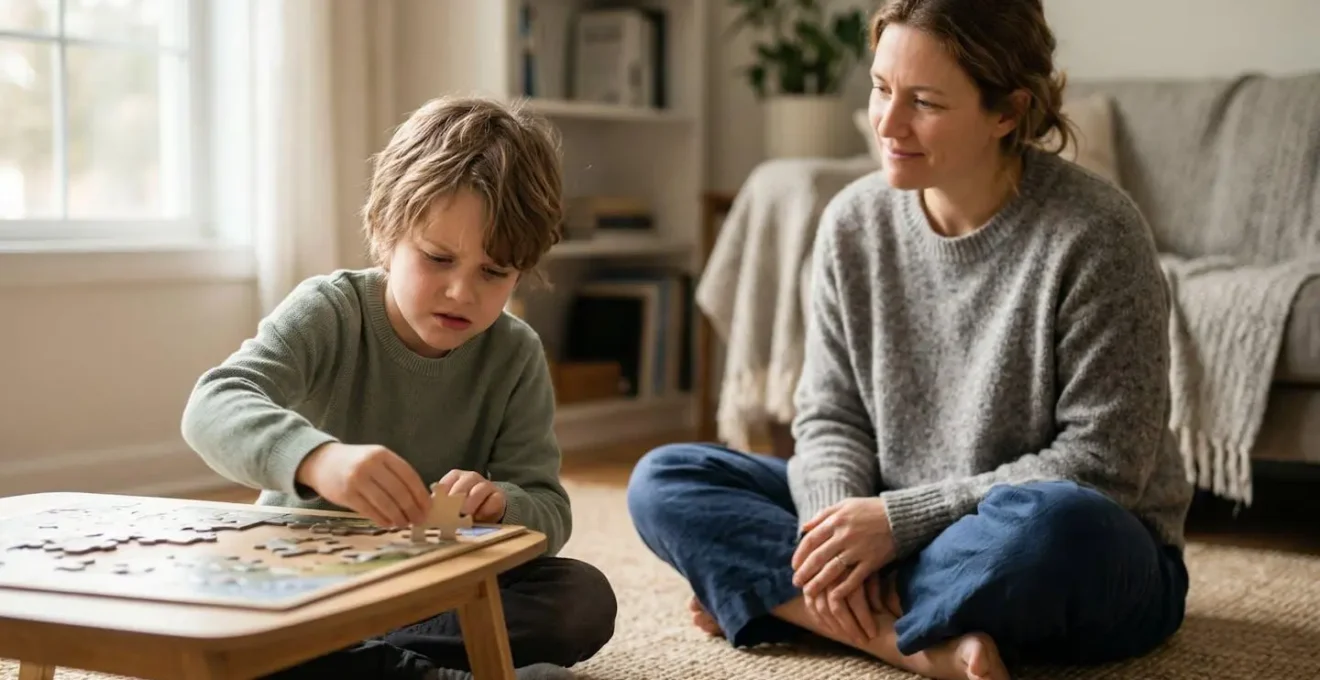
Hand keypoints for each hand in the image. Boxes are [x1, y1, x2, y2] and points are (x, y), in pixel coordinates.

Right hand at [296, 442, 430, 527]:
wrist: (322, 462)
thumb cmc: (356, 463)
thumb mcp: (376, 459)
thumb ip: (395, 473)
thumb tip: (418, 499)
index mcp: (382, 454)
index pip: (409, 475)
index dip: (420, 494)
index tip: (428, 507)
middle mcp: (370, 465)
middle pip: (399, 491)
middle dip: (412, 509)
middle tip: (419, 520)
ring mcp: (357, 479)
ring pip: (386, 503)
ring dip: (398, 517)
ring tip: (404, 524)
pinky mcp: (346, 494)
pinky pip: (370, 511)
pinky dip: (383, 520)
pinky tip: (389, 524)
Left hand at [435, 469, 506, 522]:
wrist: (487, 508)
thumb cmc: (463, 507)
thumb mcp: (449, 505)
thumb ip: (440, 506)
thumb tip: (427, 514)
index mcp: (455, 477)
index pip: (446, 482)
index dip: (441, 495)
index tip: (436, 508)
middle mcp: (471, 478)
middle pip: (465, 481)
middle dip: (457, 496)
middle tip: (451, 510)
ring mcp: (486, 485)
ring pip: (480, 489)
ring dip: (472, 502)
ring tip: (465, 514)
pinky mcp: (499, 496)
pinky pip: (494, 500)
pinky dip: (486, 510)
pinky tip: (480, 518)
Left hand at [791, 498, 896, 639]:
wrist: (901, 517)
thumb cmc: (871, 509)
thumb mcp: (845, 504)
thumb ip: (823, 515)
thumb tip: (804, 528)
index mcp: (836, 520)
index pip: (811, 540)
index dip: (800, 555)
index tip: (794, 566)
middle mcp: (844, 535)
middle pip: (818, 557)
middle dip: (804, 572)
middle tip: (796, 583)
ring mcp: (858, 549)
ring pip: (832, 570)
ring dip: (818, 583)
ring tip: (808, 593)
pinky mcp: (872, 561)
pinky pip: (854, 578)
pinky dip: (842, 589)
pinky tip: (833, 597)